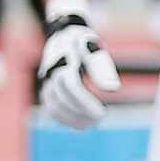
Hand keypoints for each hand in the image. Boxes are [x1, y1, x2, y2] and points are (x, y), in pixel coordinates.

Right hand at [35, 0, 119, 127]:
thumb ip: (101, 67)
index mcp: (64, 59)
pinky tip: (83, 123)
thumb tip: (113, 89)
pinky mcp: (47, 92)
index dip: (86, 102)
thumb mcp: (94, 48)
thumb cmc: (84, 42)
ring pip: (55, 108)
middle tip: (100, 117)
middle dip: (82, 112)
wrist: (64, 37)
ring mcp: (47, 83)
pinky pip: (53, 111)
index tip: (102, 114)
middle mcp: (51, 72)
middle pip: (63, 99)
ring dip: (74, 119)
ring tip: (93, 123)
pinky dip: (67, 120)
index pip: (71, 85)